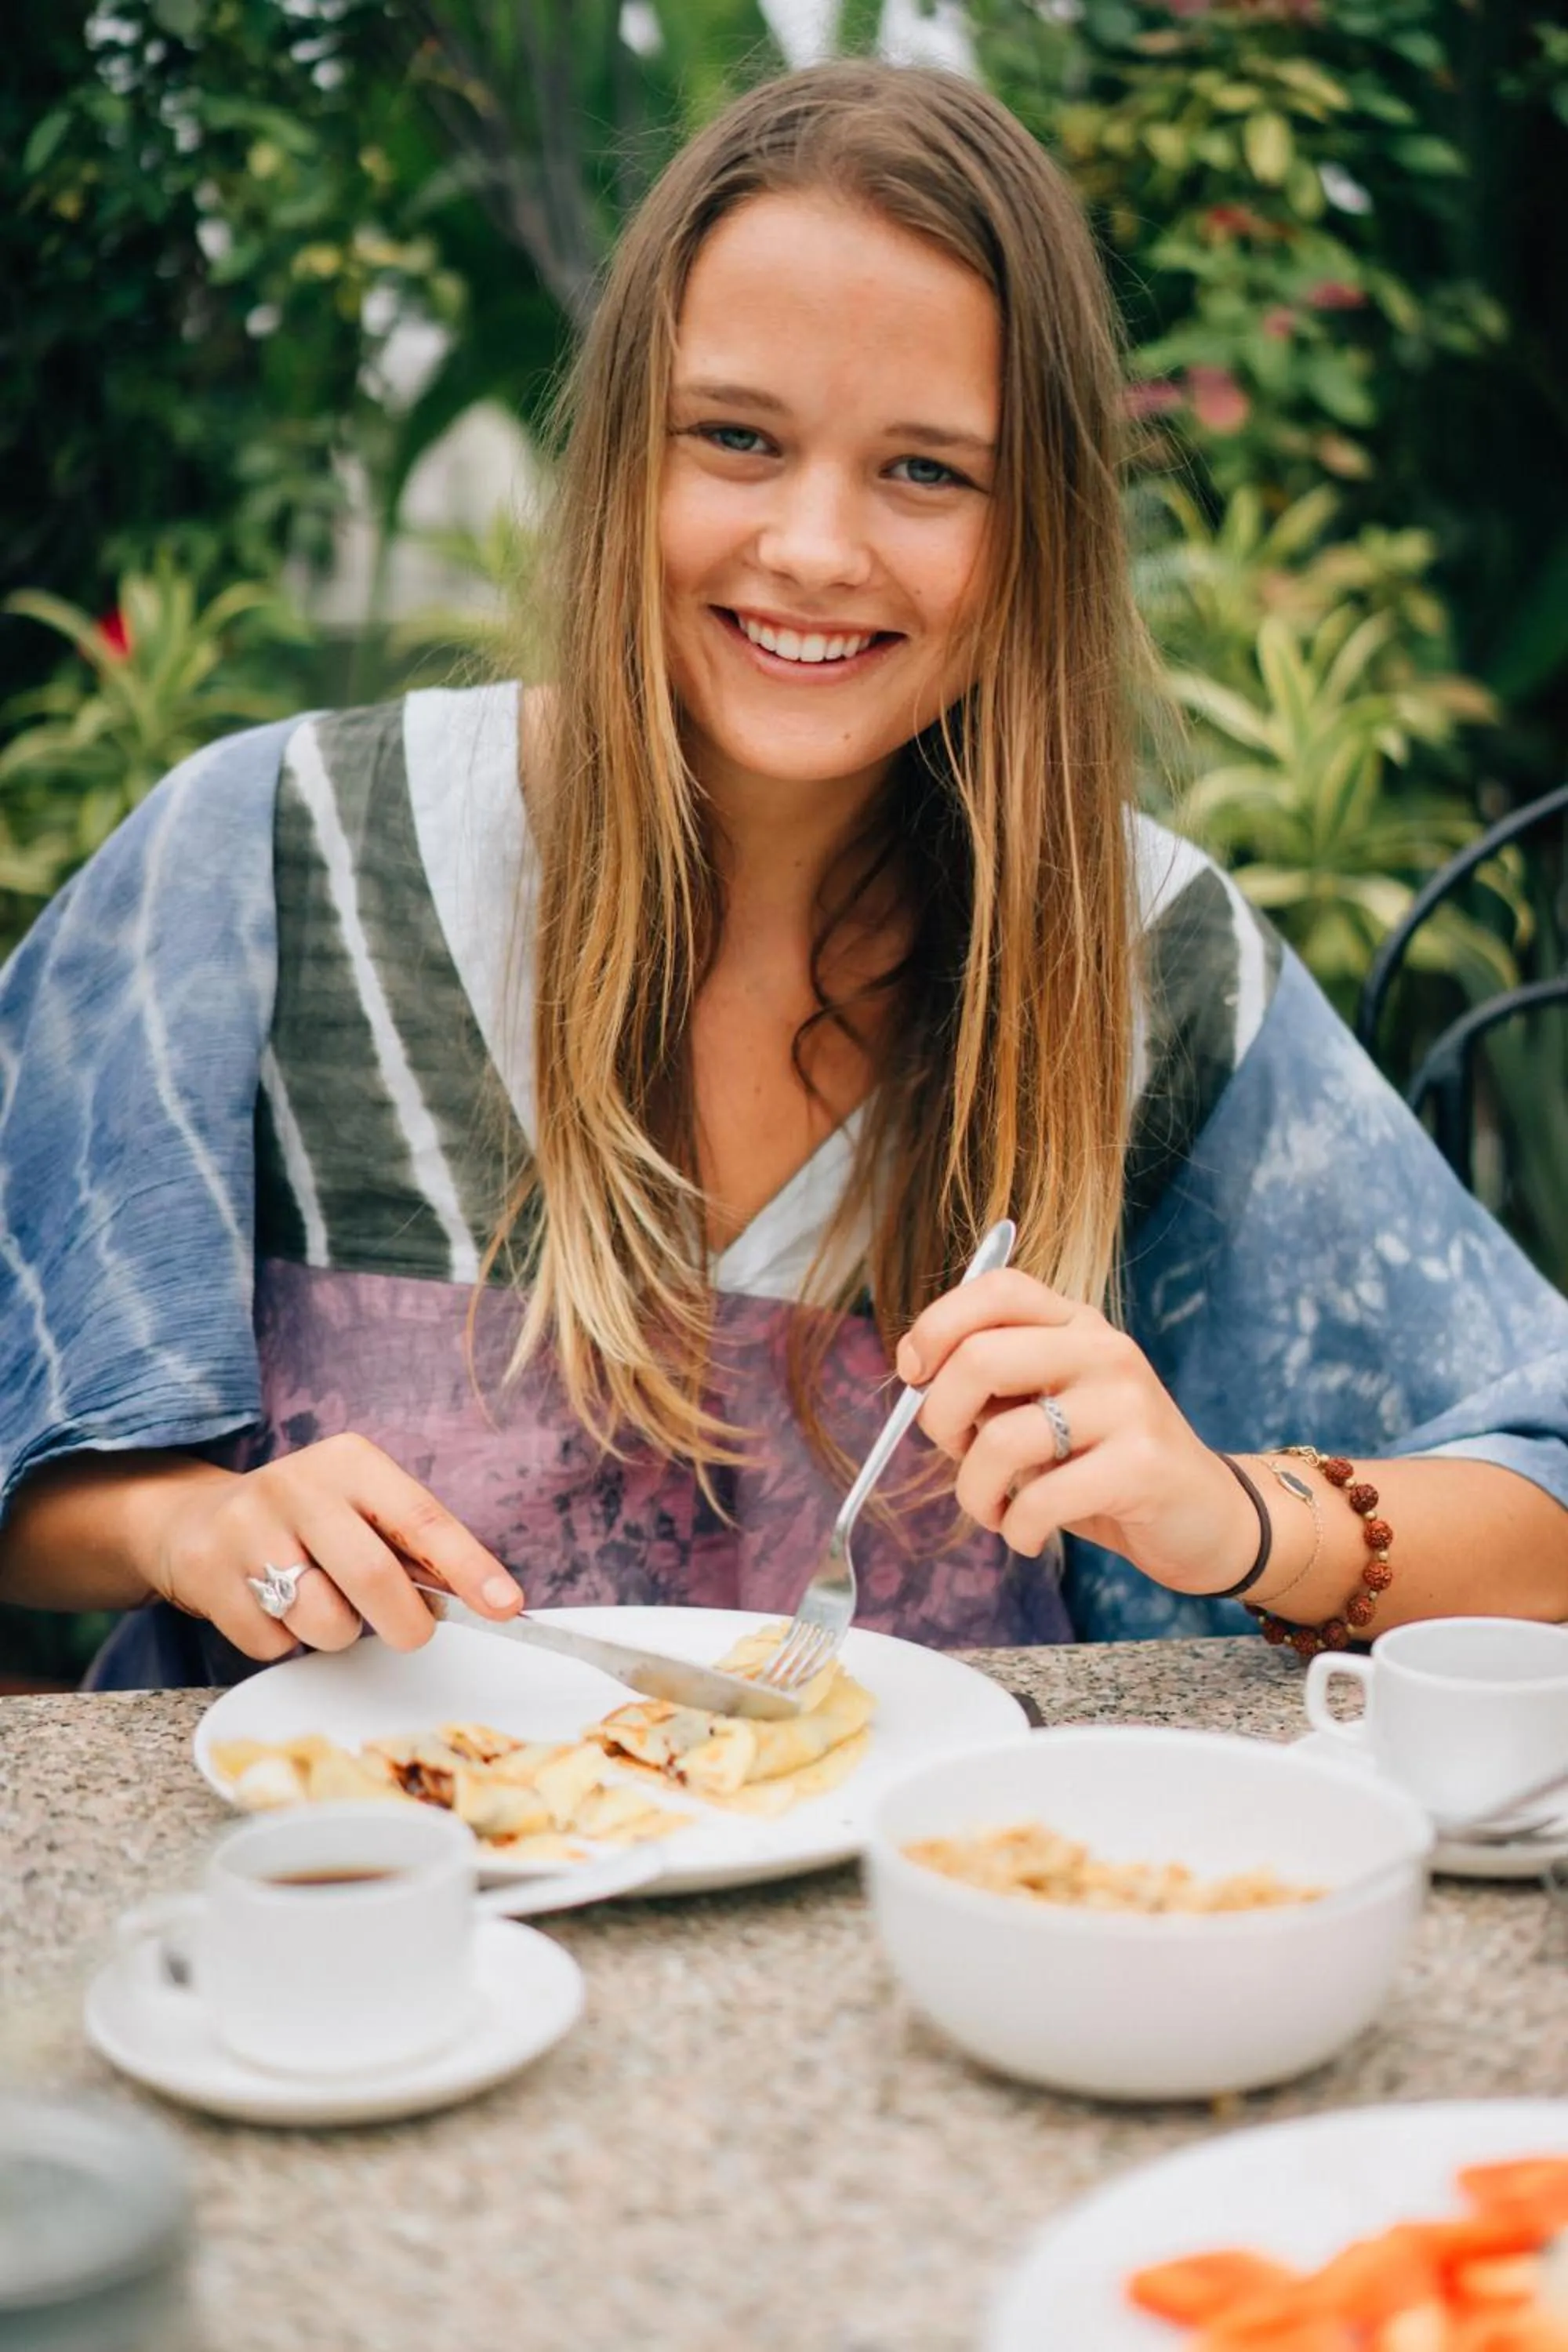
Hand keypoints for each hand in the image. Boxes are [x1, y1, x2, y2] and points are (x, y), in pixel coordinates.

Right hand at [142, 1434, 524, 1660]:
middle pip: (373, 1577)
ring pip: (324, 1620)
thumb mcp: (360, 1509)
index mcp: (350, 1461)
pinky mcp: (208, 1573)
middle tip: (411, 1633)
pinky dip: (284, 1641)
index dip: (468, 1566)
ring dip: (338, 1632)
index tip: (506, 1604)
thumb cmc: (306, 1522)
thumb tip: (487, 1598)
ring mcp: (246, 1527)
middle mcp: (297, 1485)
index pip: (422, 1518)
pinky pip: (273, 1643)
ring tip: (321, 1603)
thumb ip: (414, 1548)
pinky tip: (271, 1607)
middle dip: (406, 1623)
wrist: (194, 1520)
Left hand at [895, 1271, 1257, 1595]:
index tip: (913, 1375)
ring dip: (975, 1493)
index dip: (937, 1326)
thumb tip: (918, 1386)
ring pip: (1002, 1438)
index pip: (997, 1289)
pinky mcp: (1142, 1465)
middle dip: (941, 1418)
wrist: (1204, 1517)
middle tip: (957, 1454)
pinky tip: (1029, 1535)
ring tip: (994, 1512)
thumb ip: (994, 1388)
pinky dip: (1017, 1528)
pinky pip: (1042, 1498)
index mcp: (1076, 1324)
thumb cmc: (1104, 1464)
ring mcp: (1128, 1404)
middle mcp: (1104, 1350)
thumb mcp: (1048, 1409)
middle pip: (980, 1357)